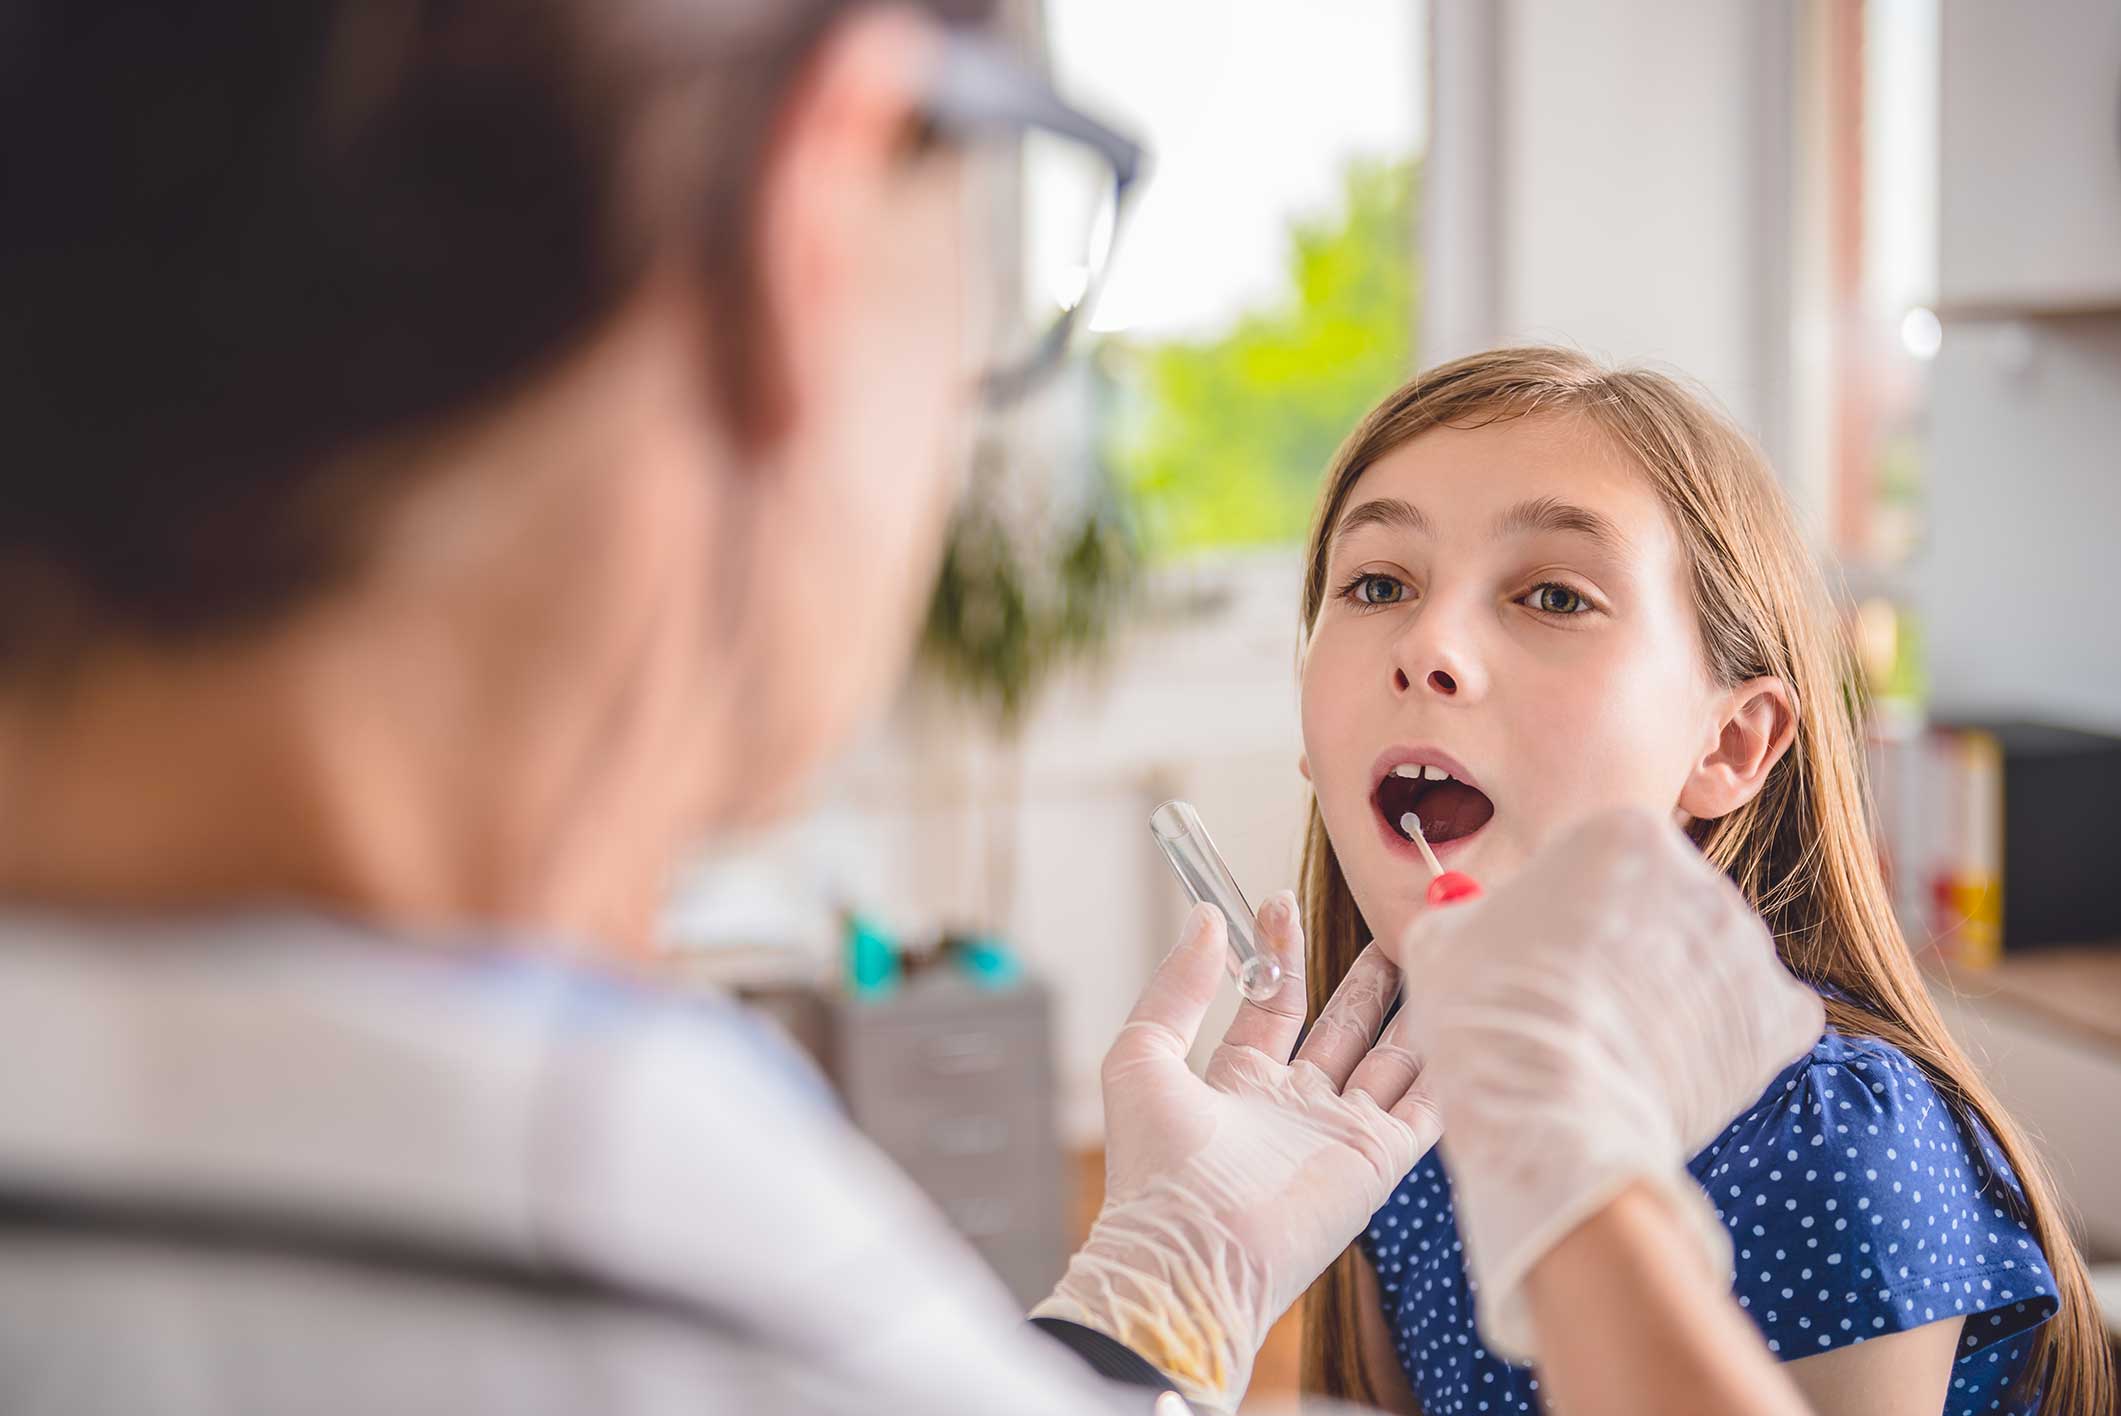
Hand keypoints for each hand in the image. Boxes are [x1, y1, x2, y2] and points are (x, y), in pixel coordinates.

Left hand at [1033, 893, 1440, 1410]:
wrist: (1190, 1251)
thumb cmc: (1154, 1166)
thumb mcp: (1141, 1055)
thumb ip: (1178, 987)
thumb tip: (1207, 918)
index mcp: (1238, 1079)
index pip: (1274, 1000)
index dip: (1281, 949)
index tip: (1284, 900)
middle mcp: (1295, 1104)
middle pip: (1345, 1026)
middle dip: (1370, 978)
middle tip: (1397, 926)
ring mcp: (1340, 1131)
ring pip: (1393, 1058)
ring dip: (1417, 1010)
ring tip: (1444, 955)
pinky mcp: (1378, 1159)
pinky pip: (1427, 1103)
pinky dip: (1450, 1064)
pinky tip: (1469, 1017)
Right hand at [1386, 809, 1824, 1362]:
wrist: (1549, 1111)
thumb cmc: (1488, 1015)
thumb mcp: (1447, 937)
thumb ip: (1480, 912)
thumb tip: (1484, 922)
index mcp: (1622, 832)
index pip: (1605, 856)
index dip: (1571, 906)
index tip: (1549, 947)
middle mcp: (1701, 876)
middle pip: (1664, 903)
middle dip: (1631, 945)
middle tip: (1582, 1001)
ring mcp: (1749, 947)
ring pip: (1706, 961)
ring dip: (1673, 993)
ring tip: (1618, 1044)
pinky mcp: (1783, 1017)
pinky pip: (1755, 1018)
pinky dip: (1720, 1041)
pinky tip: (1671, 1064)